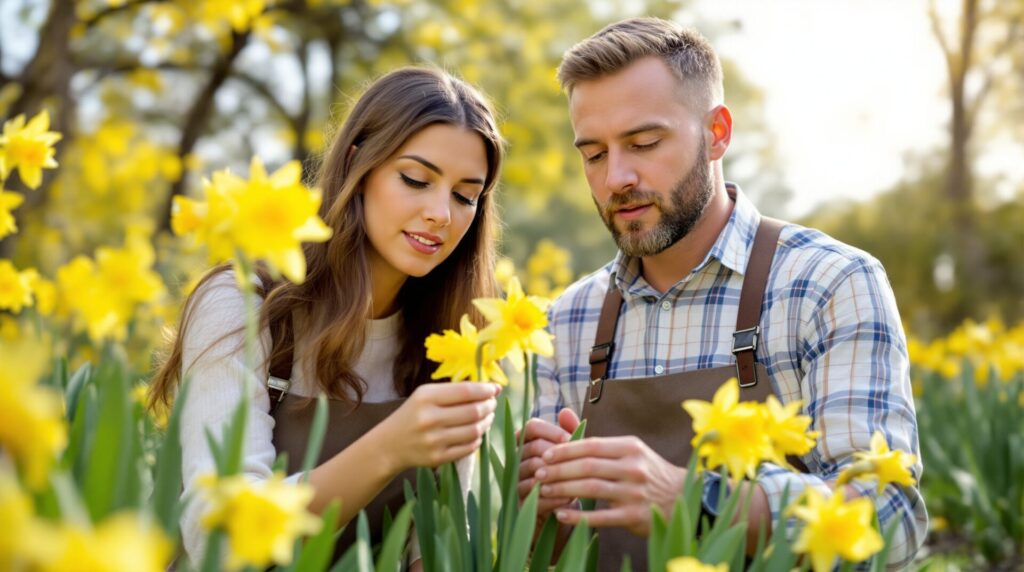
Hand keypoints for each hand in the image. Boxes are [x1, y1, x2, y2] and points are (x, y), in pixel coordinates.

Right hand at [376, 382, 499, 472]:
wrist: (390, 444)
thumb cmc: (413, 414)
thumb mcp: (426, 395)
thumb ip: (454, 390)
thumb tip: (490, 388)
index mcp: (426, 397)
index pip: (466, 391)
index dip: (485, 390)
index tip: (495, 389)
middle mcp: (429, 418)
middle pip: (473, 411)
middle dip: (489, 406)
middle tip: (492, 403)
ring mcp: (434, 440)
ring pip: (474, 430)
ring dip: (487, 422)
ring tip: (487, 417)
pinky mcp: (437, 457)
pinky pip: (468, 447)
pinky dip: (478, 439)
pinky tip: (477, 433)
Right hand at [517, 409, 579, 516]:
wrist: (562, 516)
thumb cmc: (567, 479)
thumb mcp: (571, 456)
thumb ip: (570, 433)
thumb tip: (565, 411)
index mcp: (525, 445)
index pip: (531, 427)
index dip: (551, 431)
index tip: (571, 439)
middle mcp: (515, 461)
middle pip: (532, 447)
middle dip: (557, 454)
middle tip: (578, 462)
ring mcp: (514, 483)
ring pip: (534, 472)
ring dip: (558, 475)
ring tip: (577, 480)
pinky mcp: (519, 506)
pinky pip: (535, 497)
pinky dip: (554, 496)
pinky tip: (570, 498)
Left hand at [535, 435, 685, 535]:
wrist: (681, 497)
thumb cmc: (646, 471)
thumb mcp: (628, 450)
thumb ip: (594, 438)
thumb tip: (562, 413)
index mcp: (630, 447)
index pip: (591, 445)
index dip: (565, 450)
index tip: (545, 455)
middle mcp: (633, 467)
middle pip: (588, 466)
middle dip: (559, 470)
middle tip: (539, 474)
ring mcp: (635, 492)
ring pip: (591, 489)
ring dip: (563, 490)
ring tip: (544, 492)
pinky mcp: (634, 516)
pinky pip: (600, 517)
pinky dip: (578, 516)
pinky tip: (560, 515)